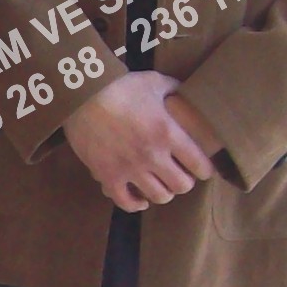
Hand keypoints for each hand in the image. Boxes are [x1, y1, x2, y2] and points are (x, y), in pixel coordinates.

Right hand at [63, 71, 216, 209]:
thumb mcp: (153, 82)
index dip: (204, 169)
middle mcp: (153, 156)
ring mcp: (130, 169)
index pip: (200, 165)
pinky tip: (140, 200)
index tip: (201, 168)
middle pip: (182, 186)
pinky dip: (136, 204)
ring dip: (163, 193)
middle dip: (184, 182)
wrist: (81, 96)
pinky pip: (126, 202)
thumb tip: (185, 92)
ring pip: (158, 197)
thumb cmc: (119, 86)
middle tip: (180, 175)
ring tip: (161, 186)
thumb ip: (173, 88)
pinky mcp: (108, 176)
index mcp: (168, 133)